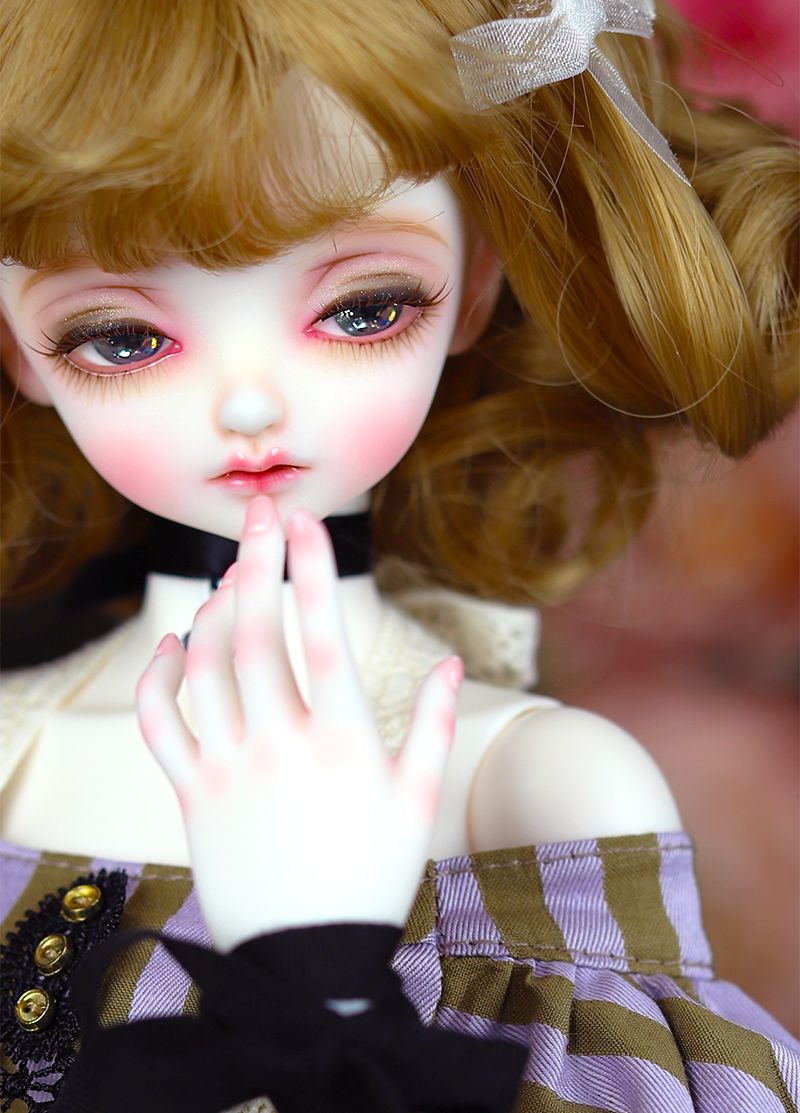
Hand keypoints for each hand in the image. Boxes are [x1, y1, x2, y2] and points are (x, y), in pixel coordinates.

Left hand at [135, 497, 462, 951]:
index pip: (322, 633)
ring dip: (214, 608)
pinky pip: (163, 723)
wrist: (304, 962)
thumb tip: (453, 663)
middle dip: (257, 560)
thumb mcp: (418, 802)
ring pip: (207, 666)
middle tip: (261, 513)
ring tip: (231, 575)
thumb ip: (434, 725)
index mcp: (341, 741)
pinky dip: (163, 676)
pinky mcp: (191, 794)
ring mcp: (228, 767)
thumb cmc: (372, 878)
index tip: (306, 522)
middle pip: (256, 632)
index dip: (312, 570)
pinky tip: (176, 645)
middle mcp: (279, 743)